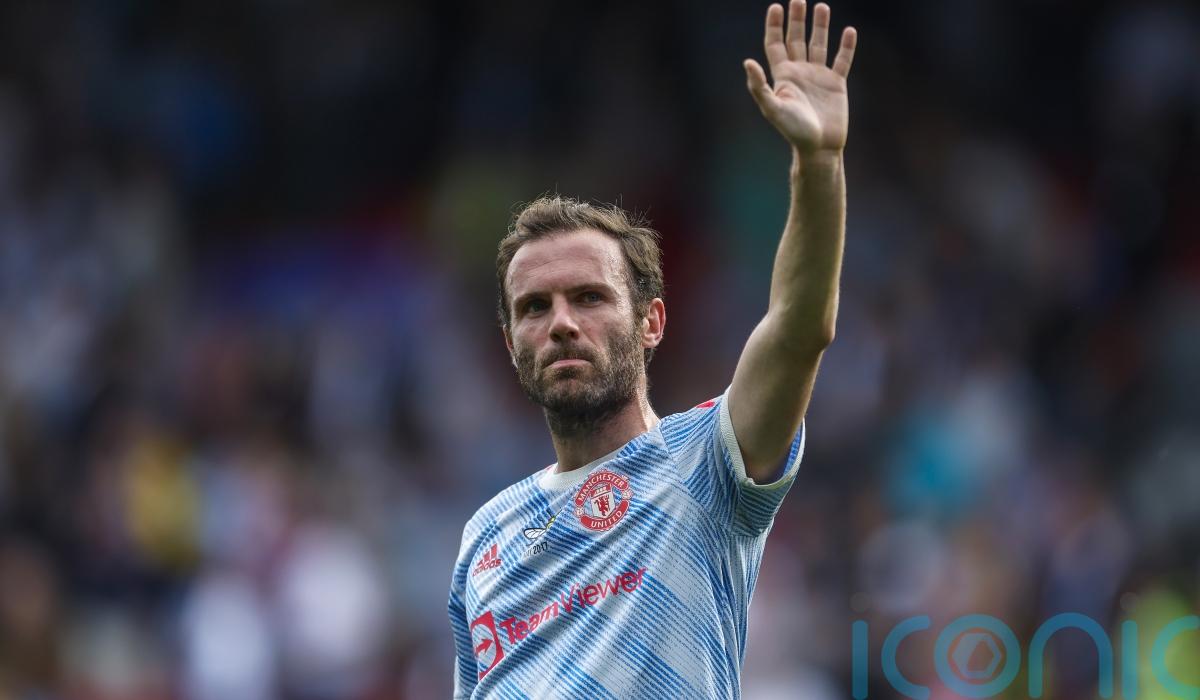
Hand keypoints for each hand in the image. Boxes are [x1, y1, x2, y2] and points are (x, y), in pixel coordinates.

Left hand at [744, 1, 856, 155]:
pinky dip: (846, 46)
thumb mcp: (773, 108)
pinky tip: (849, 31)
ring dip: (820, 27)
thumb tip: (747, 62)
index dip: (774, 26)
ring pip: (819, 45)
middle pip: (796, 39)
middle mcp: (800, 72)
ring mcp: (818, 77)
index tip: (776, 7)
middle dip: (797, 20)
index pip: (775, 45)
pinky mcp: (837, 84)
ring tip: (822, 7)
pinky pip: (842, 60)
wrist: (819, 148)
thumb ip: (759, 86)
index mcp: (783, 76)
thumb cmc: (794, 131)